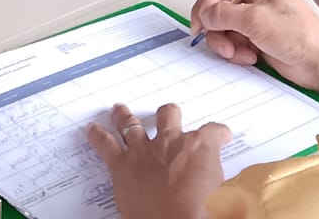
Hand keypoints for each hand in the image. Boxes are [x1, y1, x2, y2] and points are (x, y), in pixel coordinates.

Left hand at [86, 103, 229, 218]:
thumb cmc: (203, 213)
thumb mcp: (225, 193)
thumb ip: (220, 180)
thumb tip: (222, 187)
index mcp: (200, 147)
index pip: (215, 132)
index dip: (220, 134)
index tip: (221, 136)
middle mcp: (170, 141)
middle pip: (169, 115)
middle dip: (170, 115)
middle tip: (170, 116)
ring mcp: (143, 150)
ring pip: (132, 123)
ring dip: (126, 116)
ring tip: (120, 110)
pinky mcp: (122, 165)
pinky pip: (105, 144)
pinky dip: (98, 135)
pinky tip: (93, 130)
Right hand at [190, 0, 318, 99]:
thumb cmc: (301, 36)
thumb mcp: (255, 20)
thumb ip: (223, 14)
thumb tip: (205, 15)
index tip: (203, 19)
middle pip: (219, 5)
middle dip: (217, 26)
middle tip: (218, 41)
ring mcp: (256, 16)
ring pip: (223, 25)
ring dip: (226, 42)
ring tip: (237, 52)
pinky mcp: (256, 35)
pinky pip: (233, 39)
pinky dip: (235, 50)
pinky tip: (249, 56)